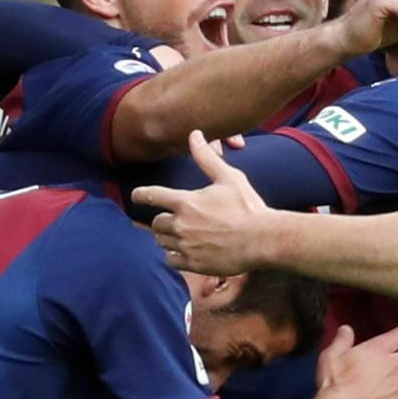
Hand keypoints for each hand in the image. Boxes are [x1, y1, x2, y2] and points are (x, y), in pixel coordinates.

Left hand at [136, 130, 267, 274]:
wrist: (262, 239)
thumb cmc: (247, 206)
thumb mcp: (229, 177)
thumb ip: (206, 158)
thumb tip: (194, 134)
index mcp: (185, 202)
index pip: (150, 196)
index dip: (140, 195)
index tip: (135, 196)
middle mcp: (180, 224)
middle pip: (156, 223)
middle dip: (162, 220)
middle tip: (175, 220)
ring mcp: (185, 245)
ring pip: (161, 242)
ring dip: (167, 238)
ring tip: (183, 235)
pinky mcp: (193, 263)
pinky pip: (171, 260)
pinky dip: (174, 256)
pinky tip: (186, 252)